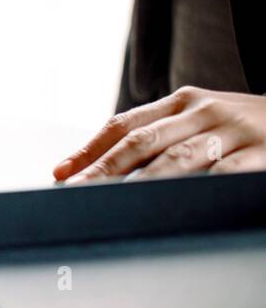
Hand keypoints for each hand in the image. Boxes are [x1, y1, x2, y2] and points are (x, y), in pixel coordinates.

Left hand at [53, 87, 265, 182]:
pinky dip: (195, 190)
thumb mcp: (203, 119)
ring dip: (141, 184)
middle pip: (142, 142)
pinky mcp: (262, 154)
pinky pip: (223, 176)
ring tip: (113, 202)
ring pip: (177, 160)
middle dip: (104, 169)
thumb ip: (161, 135)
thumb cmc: (243, 126)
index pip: (125, 125)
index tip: (61, 173)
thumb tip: (100, 165)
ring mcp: (232, 132)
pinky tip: (174, 205)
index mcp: (182, 101)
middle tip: (76, 191)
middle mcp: (203, 111)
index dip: (90, 149)